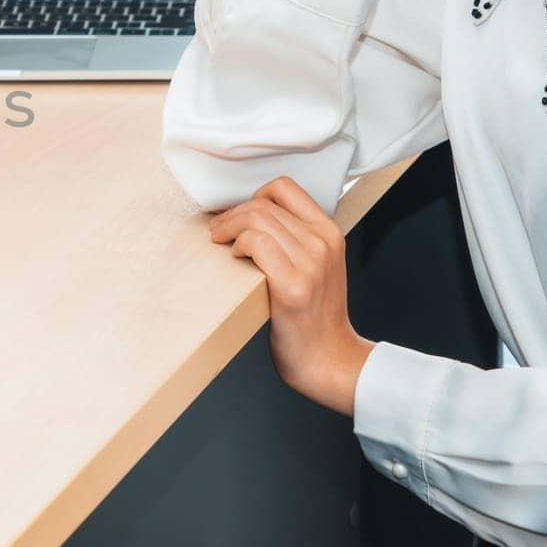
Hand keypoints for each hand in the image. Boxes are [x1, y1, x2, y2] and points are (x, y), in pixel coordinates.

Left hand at [209, 177, 374, 416]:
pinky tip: (235, 256)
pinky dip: (239, 243)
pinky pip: (257, 242)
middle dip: (231, 214)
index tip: (239, 215)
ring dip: (228, 227)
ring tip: (219, 241)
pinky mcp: (293, 284)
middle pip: (264, 204)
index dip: (253, 197)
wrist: (328, 358)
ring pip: (257, 218)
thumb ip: (296, 239)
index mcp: (329, 233)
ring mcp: (310, 262)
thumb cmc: (313, 315)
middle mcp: (323, 242)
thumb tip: (251, 218)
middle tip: (217, 231)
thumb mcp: (316, 266)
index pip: (285, 188)